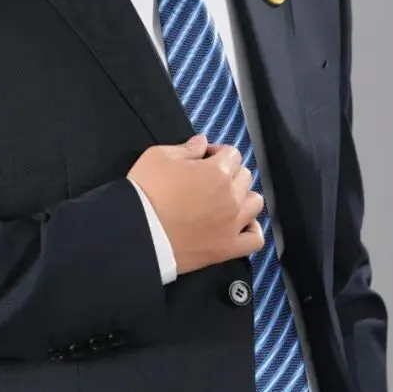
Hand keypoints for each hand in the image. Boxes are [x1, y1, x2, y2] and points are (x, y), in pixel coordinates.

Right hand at [127, 134, 264, 274]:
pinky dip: (251, 231)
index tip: (203, 159)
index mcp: (218, 171)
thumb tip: (203, 142)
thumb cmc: (146, 190)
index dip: (217, 153)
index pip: (232, 154)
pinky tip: (239, 226)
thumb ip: (186, 148)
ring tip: (224, 202)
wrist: (137, 232)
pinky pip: (255, 240)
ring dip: (243, 197)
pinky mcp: (227, 249)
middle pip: (244, 176)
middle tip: (208, 180)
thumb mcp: (158, 156)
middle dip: (229, 173)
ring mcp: (233, 224)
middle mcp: (232, 196)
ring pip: (255, 203)